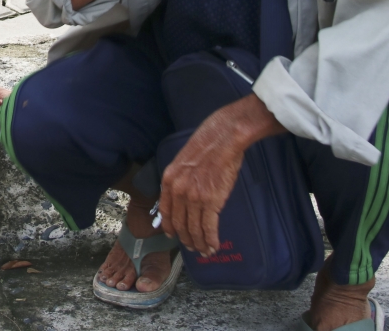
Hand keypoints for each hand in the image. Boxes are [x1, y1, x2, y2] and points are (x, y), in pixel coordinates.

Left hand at [157, 94, 285, 255]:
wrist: (222, 138)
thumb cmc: (207, 145)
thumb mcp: (183, 161)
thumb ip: (180, 180)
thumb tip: (184, 197)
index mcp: (169, 180)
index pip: (166, 211)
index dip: (170, 227)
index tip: (173, 236)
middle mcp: (178, 191)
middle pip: (179, 224)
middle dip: (186, 239)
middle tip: (192, 247)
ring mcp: (194, 197)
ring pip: (194, 229)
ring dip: (199, 243)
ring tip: (204, 250)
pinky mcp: (211, 201)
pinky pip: (209, 227)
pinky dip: (211, 240)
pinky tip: (213, 246)